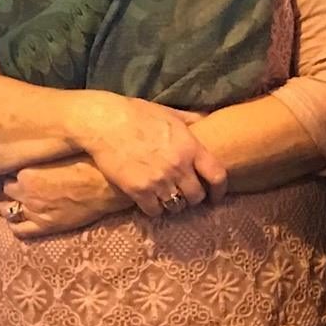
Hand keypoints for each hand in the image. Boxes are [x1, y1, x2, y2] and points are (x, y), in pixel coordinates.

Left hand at [2, 158, 127, 237]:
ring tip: (15, 200)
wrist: (109, 186)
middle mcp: (25, 192)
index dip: (16, 166)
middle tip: (22, 180)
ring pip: (8, 210)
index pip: (8, 169)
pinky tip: (17, 219)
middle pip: (7, 188)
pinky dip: (15, 224)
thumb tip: (38, 144)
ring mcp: (34, 211)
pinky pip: (20, 230)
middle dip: (12, 184)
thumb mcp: (64, 150)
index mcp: (27, 172)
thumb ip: (45, 152)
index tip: (22, 164)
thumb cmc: (92, 164)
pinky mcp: (45, 226)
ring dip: (9, 204)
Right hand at [70, 94, 228, 216]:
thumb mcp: (171, 113)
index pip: (217, 175)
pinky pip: (154, 211)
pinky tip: (151, 202)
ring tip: (170, 199)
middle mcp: (178, 166)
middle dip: (194, 198)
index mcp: (190, 147)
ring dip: (175, 205)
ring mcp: (158, 180)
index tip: (216, 196)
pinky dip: (155, 209)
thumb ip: (192, 119)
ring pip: (177, 206)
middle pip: (197, 196)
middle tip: (187, 195)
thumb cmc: (138, 114)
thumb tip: (209, 117)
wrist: (105, 122)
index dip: (220, 190)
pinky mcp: (137, 190)